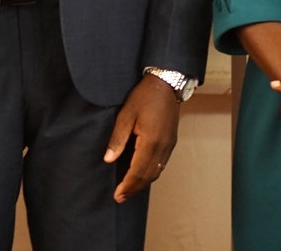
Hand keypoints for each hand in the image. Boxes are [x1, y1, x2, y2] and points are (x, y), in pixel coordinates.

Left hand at [104, 74, 179, 202]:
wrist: (167, 84)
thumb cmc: (144, 96)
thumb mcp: (126, 114)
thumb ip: (118, 139)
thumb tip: (109, 160)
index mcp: (150, 141)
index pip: (137, 171)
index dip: (127, 185)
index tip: (117, 195)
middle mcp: (162, 147)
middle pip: (148, 176)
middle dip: (134, 188)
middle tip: (121, 197)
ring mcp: (169, 145)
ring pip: (156, 172)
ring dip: (143, 183)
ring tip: (130, 190)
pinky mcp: (171, 142)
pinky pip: (162, 164)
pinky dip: (151, 174)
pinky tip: (143, 175)